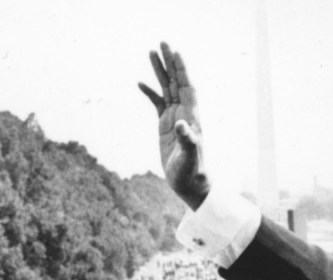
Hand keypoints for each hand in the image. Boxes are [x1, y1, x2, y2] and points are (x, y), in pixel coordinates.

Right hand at [139, 42, 210, 209]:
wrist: (190, 183)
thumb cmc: (192, 172)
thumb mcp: (189, 157)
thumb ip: (187, 140)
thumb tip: (181, 125)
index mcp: (191, 116)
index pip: (187, 86)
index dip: (182, 69)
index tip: (175, 52)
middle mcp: (184, 113)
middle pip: (176, 81)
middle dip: (169, 62)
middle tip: (162, 42)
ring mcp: (174, 117)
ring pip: (166, 88)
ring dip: (159, 71)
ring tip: (150, 52)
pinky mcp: (165, 126)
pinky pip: (157, 103)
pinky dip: (150, 92)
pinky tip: (140, 83)